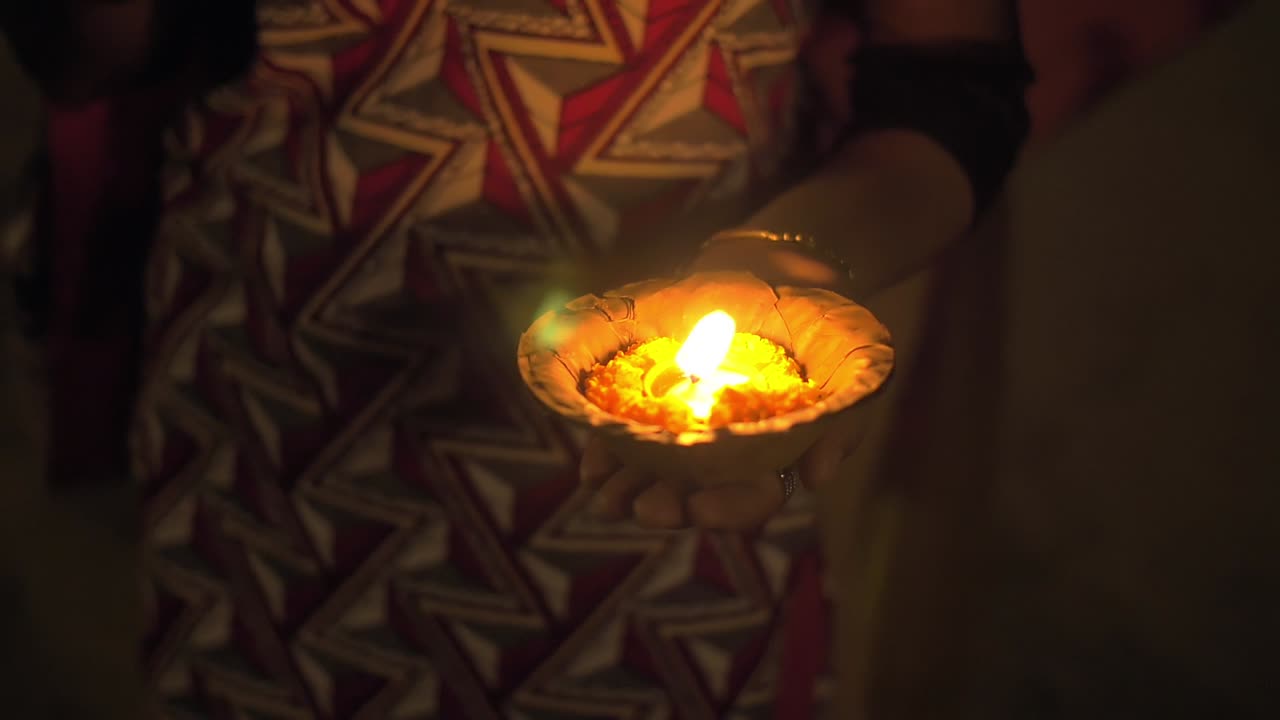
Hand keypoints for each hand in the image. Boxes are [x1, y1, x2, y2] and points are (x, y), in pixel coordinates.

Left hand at [577, 236, 877, 530]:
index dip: (728, 509)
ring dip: (628, 490)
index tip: (699, 505)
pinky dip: (606, 452)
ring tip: (607, 497)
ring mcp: (685, 428)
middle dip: (668, 505)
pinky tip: (593, 466)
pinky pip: (625, 435)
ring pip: (654, 472)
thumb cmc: (818, 320)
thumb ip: (838, 424)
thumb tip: (814, 480)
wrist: (776, 267)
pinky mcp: (652, 400)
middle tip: (646, 508)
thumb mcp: (846, 368)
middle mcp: (724, 452)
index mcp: (770, 455)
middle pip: (695, 493)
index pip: (752, 496)